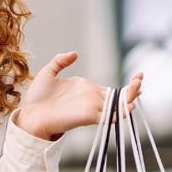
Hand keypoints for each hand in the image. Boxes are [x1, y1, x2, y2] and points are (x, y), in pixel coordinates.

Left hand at [13, 52, 143, 140]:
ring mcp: (91, 108)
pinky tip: (128, 105)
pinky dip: (119, 111)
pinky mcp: (88, 117)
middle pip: (119, 96)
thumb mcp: (49, 72)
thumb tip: (75, 53)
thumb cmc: (37, 98)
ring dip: (130, 97)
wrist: (30, 114)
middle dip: (133, 89)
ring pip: (117, 105)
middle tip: (141, 78)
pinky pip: (108, 115)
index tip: (138, 76)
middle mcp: (92, 99)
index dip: (126, 85)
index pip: (111, 88)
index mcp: (86, 89)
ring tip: (139, 86)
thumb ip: (61, 61)